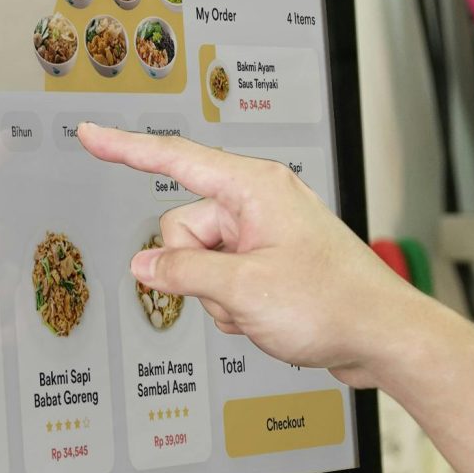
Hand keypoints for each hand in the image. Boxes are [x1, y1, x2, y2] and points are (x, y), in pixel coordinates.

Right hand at [77, 123, 428, 385]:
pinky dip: (235, 306)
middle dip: (193, 269)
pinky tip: (269, 318)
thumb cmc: (333, 303)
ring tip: (263, 308)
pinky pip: (225, 282)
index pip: (176, 159)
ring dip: (219, 296)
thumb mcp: (243, 290)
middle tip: (236, 293)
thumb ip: (183, 273)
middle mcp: (260, 204)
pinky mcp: (271, 263)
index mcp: (255, 188)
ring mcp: (266, 234)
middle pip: (182, 227)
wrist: (381, 336)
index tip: (91, 136)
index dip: (126, 149)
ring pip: (200, 262)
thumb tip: (145, 266)